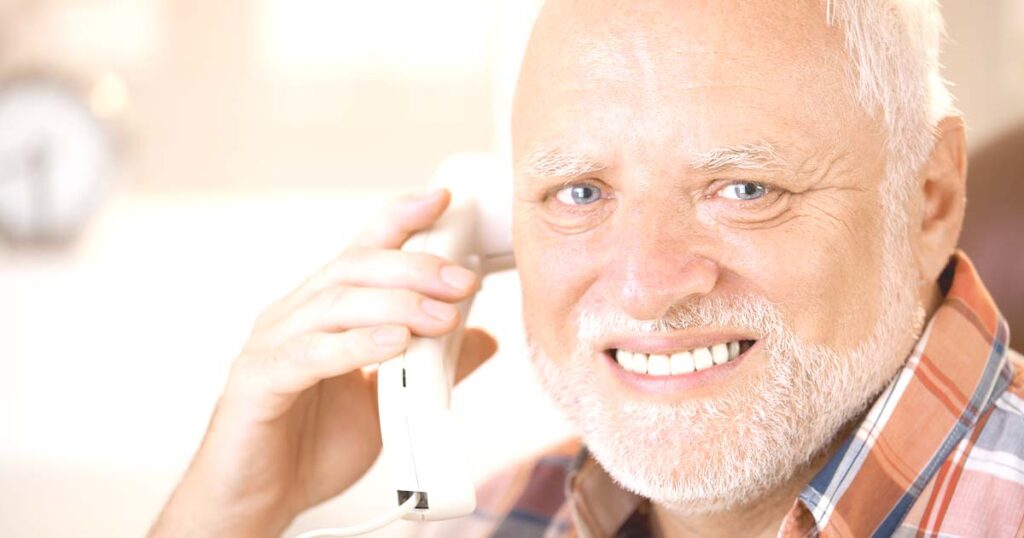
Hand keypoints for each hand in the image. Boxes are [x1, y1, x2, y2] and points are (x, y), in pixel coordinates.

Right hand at [149, 189, 496, 536]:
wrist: (257, 503)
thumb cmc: (312, 447)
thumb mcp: (388, 401)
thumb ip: (430, 367)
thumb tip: (483, 337)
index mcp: (322, 313)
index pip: (361, 251)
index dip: (399, 219)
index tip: (442, 199)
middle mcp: (293, 317)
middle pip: (353, 268)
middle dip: (413, 266)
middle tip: (462, 280)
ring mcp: (270, 346)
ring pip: (334, 303)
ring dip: (396, 304)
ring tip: (442, 317)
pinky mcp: (258, 383)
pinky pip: (309, 355)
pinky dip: (355, 345)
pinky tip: (394, 344)